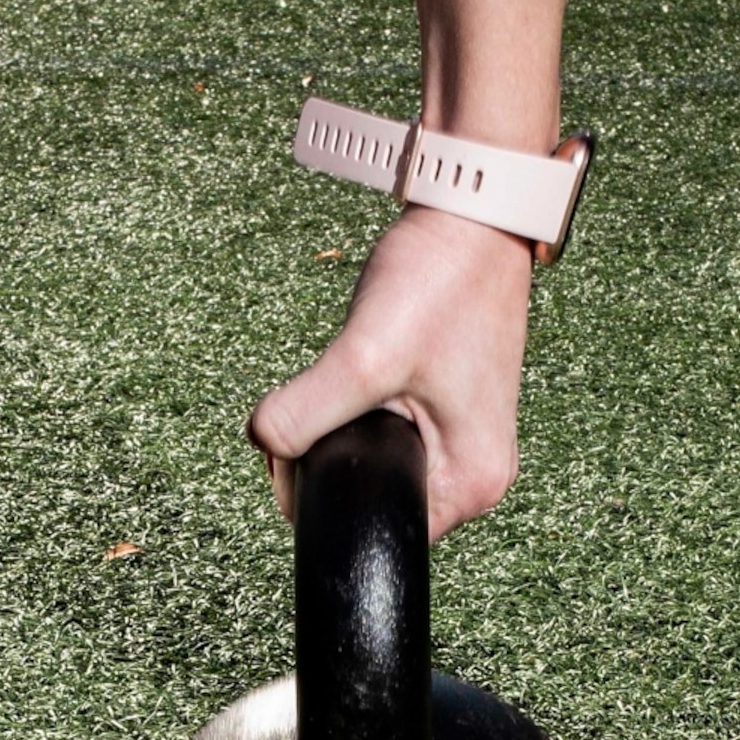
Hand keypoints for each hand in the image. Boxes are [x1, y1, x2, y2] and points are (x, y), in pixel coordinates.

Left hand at [247, 202, 534, 539]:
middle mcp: (476, 476)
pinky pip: (382, 432)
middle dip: (327, 458)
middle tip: (316, 399)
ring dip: (339, 430)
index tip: (299, 446)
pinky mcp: (447, 412)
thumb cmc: (441, 282)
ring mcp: (463, 443)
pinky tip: (360, 371)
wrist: (472, 214)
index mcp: (472, 484)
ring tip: (348, 375)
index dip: (320, 494)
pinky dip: (356, 409)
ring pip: (370, 462)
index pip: (374, 525)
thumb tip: (264, 444)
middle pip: (371, 496)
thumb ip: (306, 411)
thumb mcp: (365, 355)